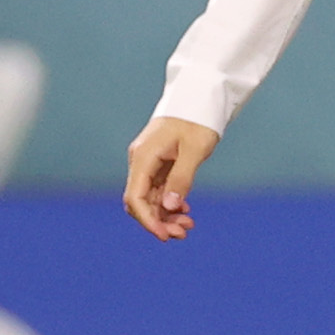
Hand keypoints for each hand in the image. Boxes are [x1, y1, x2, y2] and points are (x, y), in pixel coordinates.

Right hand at [124, 116, 219, 240]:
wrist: (199, 99)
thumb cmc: (198, 121)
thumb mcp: (195, 150)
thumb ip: (182, 178)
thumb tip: (170, 207)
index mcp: (143, 157)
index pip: (135, 197)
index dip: (147, 220)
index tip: (164, 235)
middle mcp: (140, 161)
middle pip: (140, 201)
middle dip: (158, 220)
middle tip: (183, 233)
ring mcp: (148, 163)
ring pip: (150, 198)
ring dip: (165, 215)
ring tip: (188, 225)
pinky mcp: (158, 165)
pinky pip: (158, 190)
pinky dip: (170, 203)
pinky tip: (185, 211)